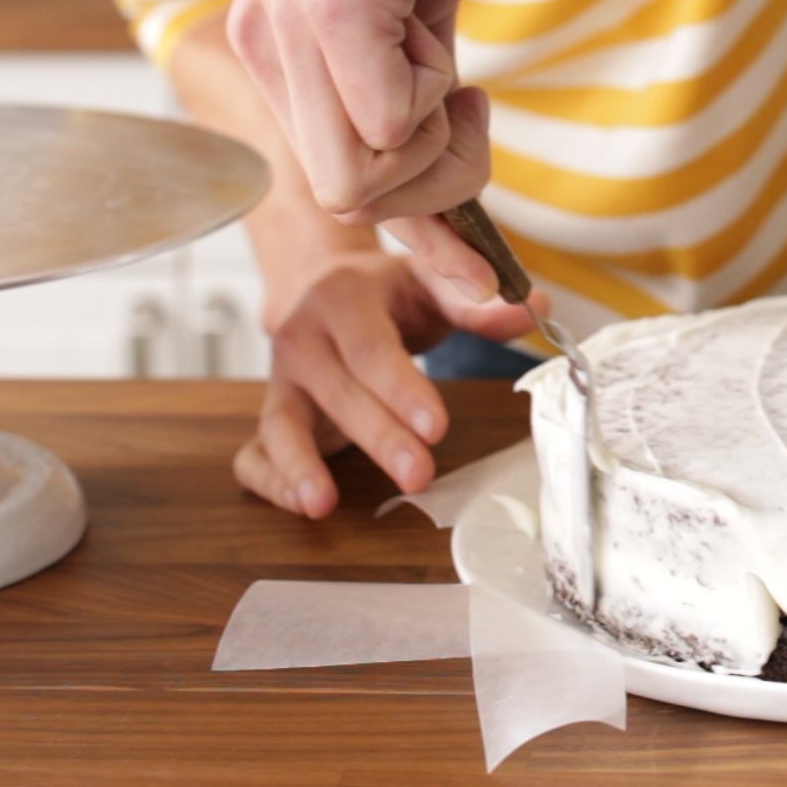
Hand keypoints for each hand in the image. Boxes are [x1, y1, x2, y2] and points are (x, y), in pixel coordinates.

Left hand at [227, 0, 552, 295]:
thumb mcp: (411, 4)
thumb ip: (403, 82)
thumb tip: (429, 171)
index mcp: (273, 40)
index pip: (329, 180)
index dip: (412, 188)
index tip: (464, 129)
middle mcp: (262, 40)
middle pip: (345, 198)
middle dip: (431, 181)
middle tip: (471, 107)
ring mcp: (290, 27)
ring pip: (363, 183)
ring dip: (439, 146)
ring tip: (456, 66)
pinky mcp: (335, 9)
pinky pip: (391, 130)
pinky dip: (442, 109)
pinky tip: (450, 47)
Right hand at [233, 250, 539, 517]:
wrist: (322, 284)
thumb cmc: (386, 292)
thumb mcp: (429, 282)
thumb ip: (477, 301)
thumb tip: (533, 307)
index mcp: (343, 298)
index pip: (370, 348)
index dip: (401, 389)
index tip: (436, 426)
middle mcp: (302, 337)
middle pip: (335, 392)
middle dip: (376, 437)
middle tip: (418, 474)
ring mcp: (280, 379)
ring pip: (281, 423)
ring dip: (300, 465)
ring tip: (322, 504)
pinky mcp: (272, 412)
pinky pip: (253, 452)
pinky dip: (269, 479)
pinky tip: (302, 502)